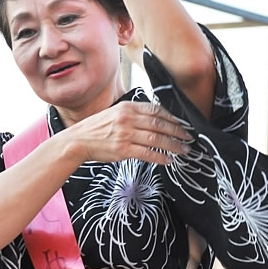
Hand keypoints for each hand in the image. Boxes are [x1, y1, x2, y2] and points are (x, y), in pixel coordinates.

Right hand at [66, 102, 192, 164]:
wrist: (78, 140)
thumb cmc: (97, 128)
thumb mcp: (115, 113)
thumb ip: (133, 113)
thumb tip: (155, 118)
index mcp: (127, 107)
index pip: (156, 110)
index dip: (172, 118)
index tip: (183, 124)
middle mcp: (127, 119)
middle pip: (159, 124)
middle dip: (178, 131)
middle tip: (189, 137)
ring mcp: (125, 134)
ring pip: (156, 139)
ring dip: (174, 145)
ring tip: (184, 150)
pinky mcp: (123, 150)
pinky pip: (147, 153)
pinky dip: (160, 157)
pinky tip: (168, 160)